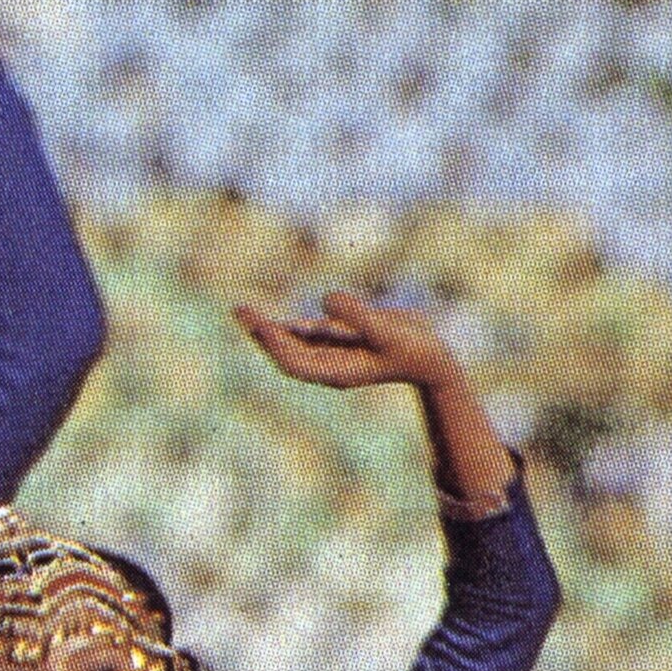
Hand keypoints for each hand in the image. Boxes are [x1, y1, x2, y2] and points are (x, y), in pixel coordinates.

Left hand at [236, 285, 516, 509]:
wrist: (433, 359)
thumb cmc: (415, 349)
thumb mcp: (389, 329)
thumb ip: (357, 315)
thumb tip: (324, 299)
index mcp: (337, 371)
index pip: (295, 361)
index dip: (275, 345)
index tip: (260, 325)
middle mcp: (329, 366)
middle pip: (285, 353)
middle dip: (261, 333)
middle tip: (238, 311)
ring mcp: (334, 355)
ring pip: (292, 343)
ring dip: (268, 329)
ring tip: (242, 312)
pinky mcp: (341, 342)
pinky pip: (307, 335)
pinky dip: (288, 326)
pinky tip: (271, 318)